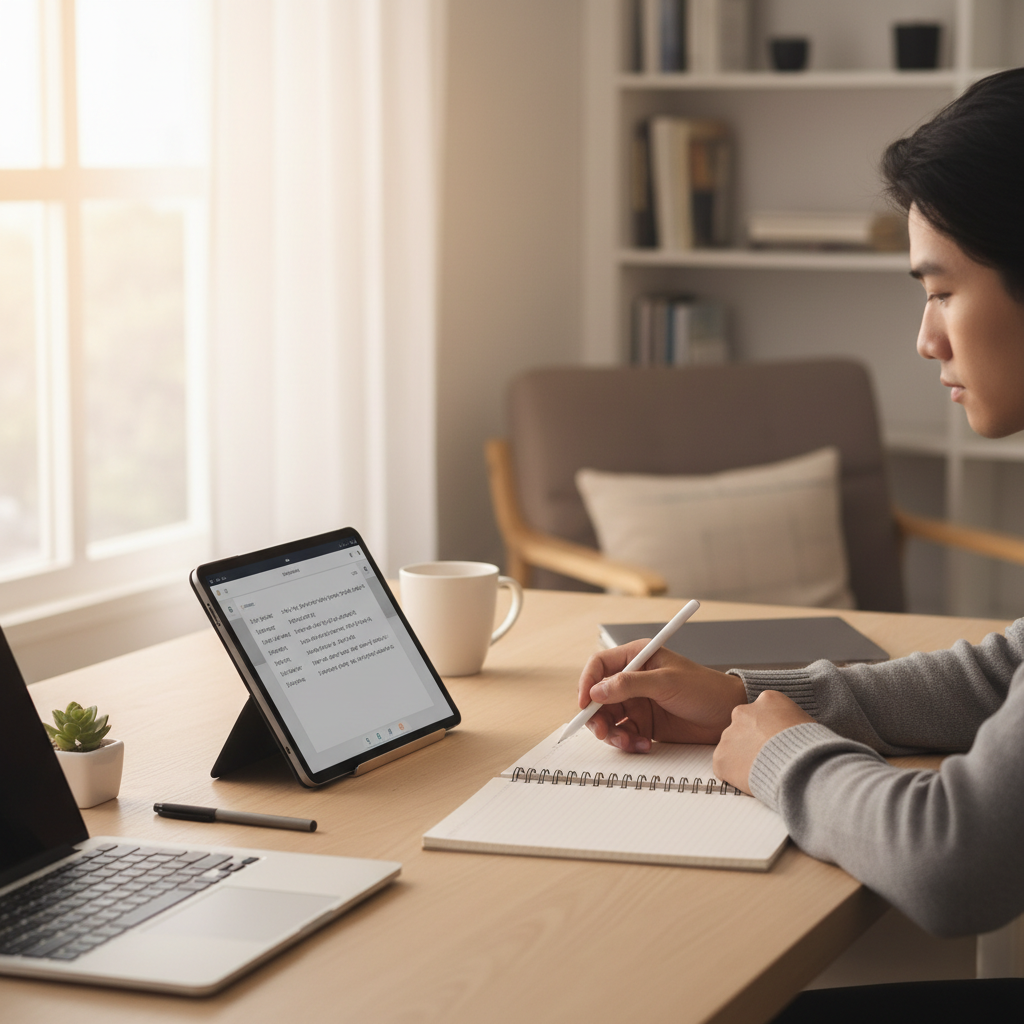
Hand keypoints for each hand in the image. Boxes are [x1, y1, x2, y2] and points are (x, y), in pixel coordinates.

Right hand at [577, 640, 746, 751]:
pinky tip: (644, 745)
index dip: (587, 683)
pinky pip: (623, 734)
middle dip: (596, 716)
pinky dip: (627, 742)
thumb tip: (597, 690)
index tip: (585, 703)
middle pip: (598, 696)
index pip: (599, 665)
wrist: (728, 716)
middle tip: (603, 732)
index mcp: (637, 657)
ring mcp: (637, 702)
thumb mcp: (666, 682)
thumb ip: (630, 684)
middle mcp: (632, 679)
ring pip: (608, 718)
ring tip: (628, 742)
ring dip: (613, 733)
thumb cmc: (705, 688)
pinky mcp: (644, 724)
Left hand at [712, 690, 814, 794]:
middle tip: (767, 758)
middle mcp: (743, 712)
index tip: (776, 742)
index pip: (762, 712)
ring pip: (732, 747)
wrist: (800, 765)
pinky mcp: (721, 757)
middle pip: (743, 727)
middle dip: (752, 741)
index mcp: (767, 700)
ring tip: (763, 771)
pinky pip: (724, 768)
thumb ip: (791, 722)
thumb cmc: (811, 747)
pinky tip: (751, 780)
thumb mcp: (807, 723)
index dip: (769, 730)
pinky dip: (734, 776)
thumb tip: (792, 733)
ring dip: (742, 758)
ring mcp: (729, 735)